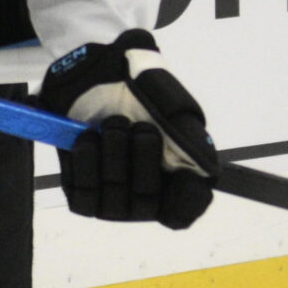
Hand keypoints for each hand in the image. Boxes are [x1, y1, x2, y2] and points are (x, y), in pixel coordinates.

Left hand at [37, 30, 216, 227]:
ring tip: (111, 124)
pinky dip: (85, 163)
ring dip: (112, 155)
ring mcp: (114, 203)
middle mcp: (147, 199)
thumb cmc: (142, 94)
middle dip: (141, 159)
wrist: (95, 77)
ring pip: (113, 198)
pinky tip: (87, 138)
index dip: (185, 199)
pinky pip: (83, 195)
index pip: (185, 210)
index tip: (181, 174)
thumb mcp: (174, 109)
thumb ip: (191, 140)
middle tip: (137, 126)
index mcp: (177, 180)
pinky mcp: (83, 197)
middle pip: (147, 202)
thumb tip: (205, 169)